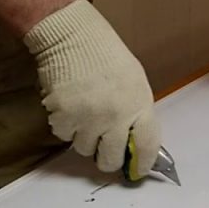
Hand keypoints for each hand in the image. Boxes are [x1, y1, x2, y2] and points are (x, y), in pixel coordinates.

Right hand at [24, 0, 159, 179]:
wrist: (72, 36)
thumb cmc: (105, 56)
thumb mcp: (134, 82)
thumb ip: (136, 113)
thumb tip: (135, 145)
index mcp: (139, 104)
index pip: (146, 146)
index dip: (142, 163)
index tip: (137, 170)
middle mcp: (115, 116)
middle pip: (110, 159)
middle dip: (107, 158)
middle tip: (103, 148)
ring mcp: (87, 118)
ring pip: (84, 149)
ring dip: (84, 138)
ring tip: (85, 113)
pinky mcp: (62, 116)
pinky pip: (64, 136)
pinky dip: (65, 126)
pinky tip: (70, 105)